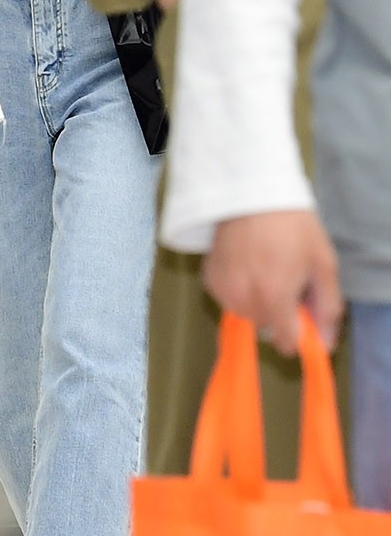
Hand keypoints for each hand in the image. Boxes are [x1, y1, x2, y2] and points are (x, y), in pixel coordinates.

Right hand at [201, 211, 343, 355]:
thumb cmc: (292, 226)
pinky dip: (238, 288)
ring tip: (264, 268)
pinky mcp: (208, 279)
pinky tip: (246, 263)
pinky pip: (228, 298)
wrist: (251, 192)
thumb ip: (327, 307)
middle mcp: (243, 300)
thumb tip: (324, 342)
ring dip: (257, 300)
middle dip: (277, 310)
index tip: (301, 312)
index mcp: (273, 298)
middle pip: (266, 326)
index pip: (285, 343)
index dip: (298, 332)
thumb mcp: (323, 263)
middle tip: (285, 278)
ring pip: (245, 312)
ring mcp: (222, 290)